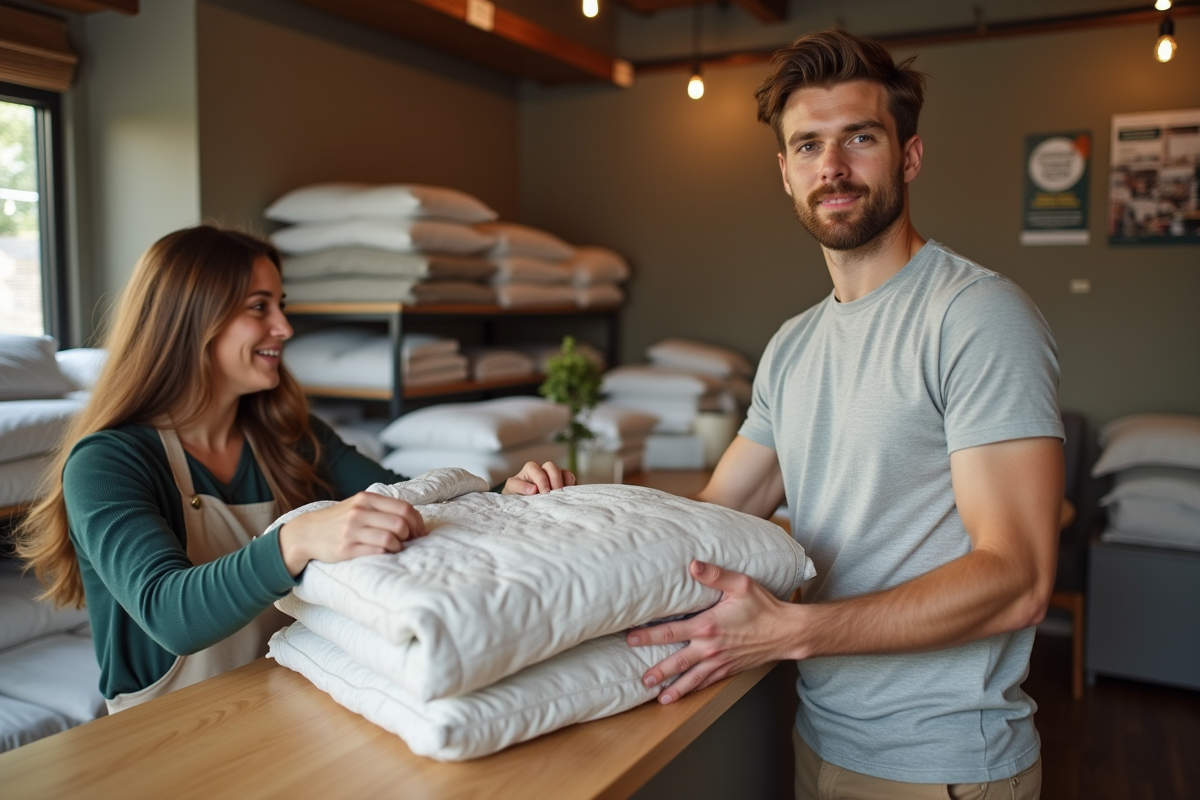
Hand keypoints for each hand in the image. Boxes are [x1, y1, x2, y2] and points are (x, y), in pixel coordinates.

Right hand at [278, 492, 426, 575]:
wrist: (307, 532)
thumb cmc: (340, 520)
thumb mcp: (359, 505)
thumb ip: (383, 508)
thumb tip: (415, 520)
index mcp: (366, 499)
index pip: (404, 508)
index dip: (417, 522)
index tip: (419, 531)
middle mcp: (359, 512)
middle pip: (400, 523)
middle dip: (410, 535)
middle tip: (408, 541)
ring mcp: (352, 531)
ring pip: (390, 538)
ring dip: (399, 546)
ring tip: (395, 547)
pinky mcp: (346, 549)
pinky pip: (377, 551)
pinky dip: (387, 553)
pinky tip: (384, 553)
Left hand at [502, 461, 575, 494]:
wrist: (520, 500)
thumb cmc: (515, 493)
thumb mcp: (511, 489)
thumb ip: (519, 487)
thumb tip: (533, 489)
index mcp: (530, 469)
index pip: (536, 469)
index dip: (541, 480)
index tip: (543, 492)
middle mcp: (543, 470)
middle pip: (551, 467)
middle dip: (554, 480)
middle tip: (554, 494)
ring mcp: (554, 476)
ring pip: (563, 472)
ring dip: (564, 483)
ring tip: (562, 495)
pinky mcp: (563, 483)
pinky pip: (570, 479)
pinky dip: (571, 485)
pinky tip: (568, 494)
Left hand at [626, 560, 795, 704]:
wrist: (786, 632)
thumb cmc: (764, 606)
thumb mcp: (740, 584)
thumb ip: (714, 575)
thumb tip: (692, 563)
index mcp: (708, 626)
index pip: (671, 632)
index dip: (648, 636)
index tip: (630, 638)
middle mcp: (711, 648)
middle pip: (677, 662)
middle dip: (657, 671)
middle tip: (641, 679)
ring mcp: (720, 662)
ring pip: (692, 678)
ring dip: (674, 688)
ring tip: (659, 697)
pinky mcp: (729, 669)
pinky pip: (708, 682)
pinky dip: (694, 689)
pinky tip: (685, 694)